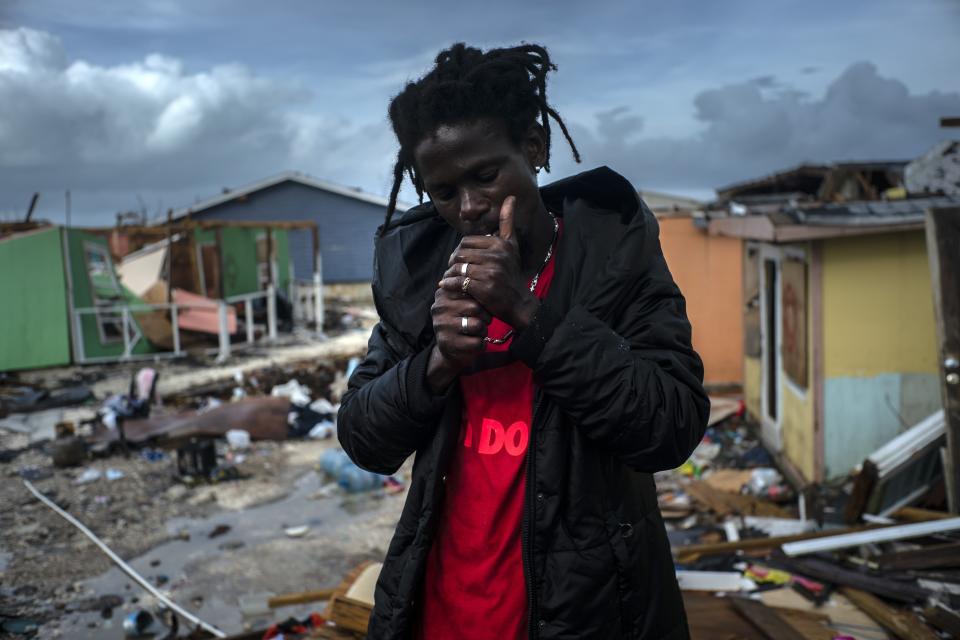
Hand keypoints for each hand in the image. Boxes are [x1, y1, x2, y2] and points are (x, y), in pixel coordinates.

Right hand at [426, 283, 491, 391]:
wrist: (450, 350)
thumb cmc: (462, 321)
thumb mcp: (462, 302)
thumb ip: (468, 289)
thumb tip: (482, 275)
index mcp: (443, 293)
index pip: (470, 290)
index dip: (481, 300)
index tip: (479, 308)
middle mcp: (439, 308)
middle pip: (476, 307)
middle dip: (485, 316)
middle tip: (481, 322)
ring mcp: (442, 326)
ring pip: (477, 324)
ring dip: (483, 331)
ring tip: (477, 332)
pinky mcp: (448, 343)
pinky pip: (476, 342)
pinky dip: (481, 344)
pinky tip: (474, 343)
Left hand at [439, 196, 539, 328]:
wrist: (518, 302)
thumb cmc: (511, 273)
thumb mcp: (512, 245)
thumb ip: (507, 222)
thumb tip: (510, 197)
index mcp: (501, 244)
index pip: (467, 241)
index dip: (461, 250)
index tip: (461, 260)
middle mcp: (497, 256)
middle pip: (460, 253)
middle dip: (454, 262)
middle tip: (453, 269)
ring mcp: (490, 272)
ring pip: (458, 267)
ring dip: (450, 273)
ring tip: (451, 278)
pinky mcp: (483, 288)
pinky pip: (458, 281)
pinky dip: (449, 284)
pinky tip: (447, 286)